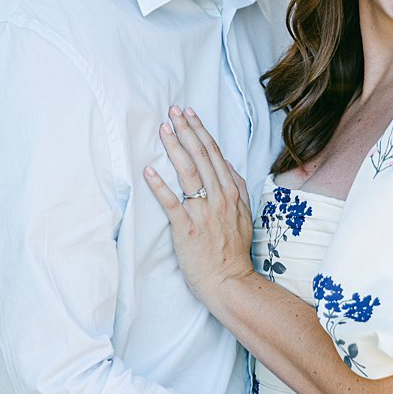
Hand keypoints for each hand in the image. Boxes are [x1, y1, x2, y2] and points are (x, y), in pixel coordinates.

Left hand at [142, 106, 253, 303]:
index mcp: (232, 194)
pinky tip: (148, 171)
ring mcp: (203, 214)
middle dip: (186, 131)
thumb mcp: (243, 215)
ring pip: (188, 174)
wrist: (230, 282)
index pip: (215, 155)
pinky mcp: (187, 230)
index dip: (201, 132)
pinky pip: (172, 204)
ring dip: (174, 149)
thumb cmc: (233, 251)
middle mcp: (219, 199)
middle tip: (172, 112)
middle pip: (202, 157)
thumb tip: (227, 165)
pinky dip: (159, 186)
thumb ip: (237, 189)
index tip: (188, 114)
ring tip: (162, 130)